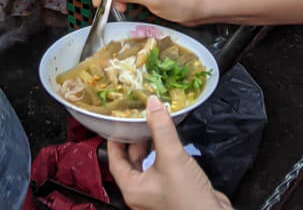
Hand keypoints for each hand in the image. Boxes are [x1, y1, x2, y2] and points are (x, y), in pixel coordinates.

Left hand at [107, 95, 230, 209]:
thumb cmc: (188, 198)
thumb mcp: (172, 158)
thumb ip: (161, 129)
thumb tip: (152, 104)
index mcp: (132, 188)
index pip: (114, 159)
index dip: (115, 139)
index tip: (118, 122)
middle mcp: (141, 193)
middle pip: (130, 160)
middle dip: (134, 139)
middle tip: (138, 120)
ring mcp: (156, 193)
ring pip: (146, 164)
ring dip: (149, 145)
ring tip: (154, 126)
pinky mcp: (170, 191)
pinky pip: (160, 168)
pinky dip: (161, 153)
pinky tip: (170, 143)